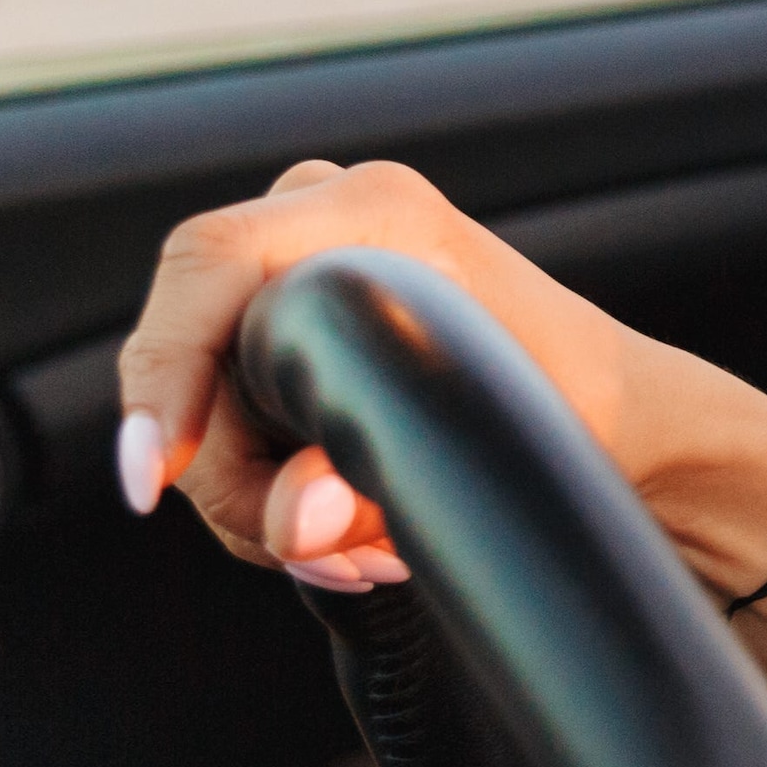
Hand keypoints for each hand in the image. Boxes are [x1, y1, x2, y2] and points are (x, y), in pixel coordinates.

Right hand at [114, 159, 766, 596]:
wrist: (611, 409)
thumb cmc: (572, 408)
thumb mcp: (486, 449)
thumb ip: (379, 492)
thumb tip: (293, 520)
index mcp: (376, 212)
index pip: (212, 266)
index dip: (166, 372)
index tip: (155, 474)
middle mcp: (321, 218)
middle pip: (192, 355)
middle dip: (235, 480)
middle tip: (321, 554)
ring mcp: (295, 265)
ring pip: (202, 403)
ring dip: (261, 500)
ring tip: (360, 553)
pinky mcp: (283, 323)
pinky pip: (225, 412)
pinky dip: (269, 486)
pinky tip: (344, 533)